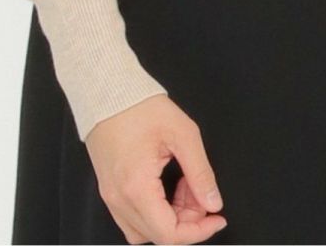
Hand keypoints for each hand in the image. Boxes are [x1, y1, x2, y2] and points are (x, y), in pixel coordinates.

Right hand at [86, 94, 227, 243]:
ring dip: (171, 218)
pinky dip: (155, 212)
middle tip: (201, 191)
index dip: (199, 232)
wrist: (108, 92)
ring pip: (144, 230)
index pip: (169, 234)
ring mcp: (111, 197)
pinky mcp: (109, 191)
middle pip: (158, 234)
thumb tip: (213, 203)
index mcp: (136, 187)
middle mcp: (119, 199)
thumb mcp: (183, 134)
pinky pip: (133, 219)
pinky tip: (168, 188)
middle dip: (188, 220)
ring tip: (185, 187)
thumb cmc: (141, 107)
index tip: (217, 218)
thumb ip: (200, 173)